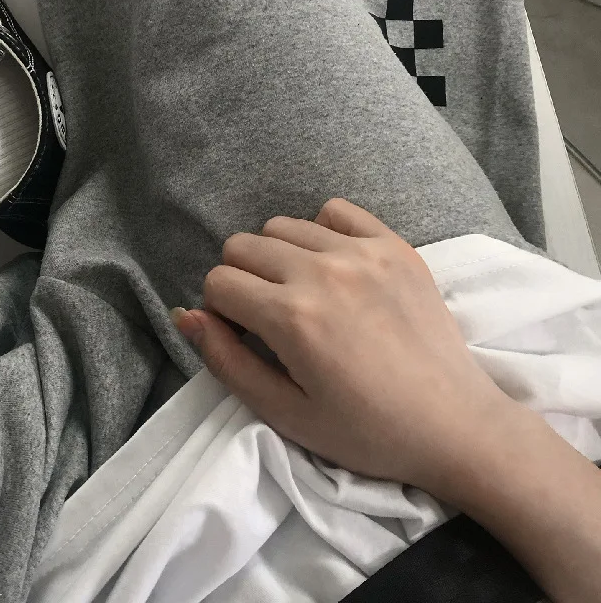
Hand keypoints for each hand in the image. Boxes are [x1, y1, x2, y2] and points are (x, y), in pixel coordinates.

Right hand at [172, 198, 517, 490]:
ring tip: (302, 293)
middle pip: (242, 245)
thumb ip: (226, 361)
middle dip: (241, 280)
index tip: (246, 335)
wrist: (454, 425)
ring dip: (277, 257)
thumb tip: (187, 314)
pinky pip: (335, 211)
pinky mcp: (394, 245)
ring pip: (282, 225)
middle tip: (269, 317)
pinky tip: (334, 267)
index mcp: (292, 317)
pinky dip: (322, 232)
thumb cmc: (366, 431)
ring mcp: (363, 252)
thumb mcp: (284, 413)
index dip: (221, 312)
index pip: (218, 282)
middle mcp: (323, 272)